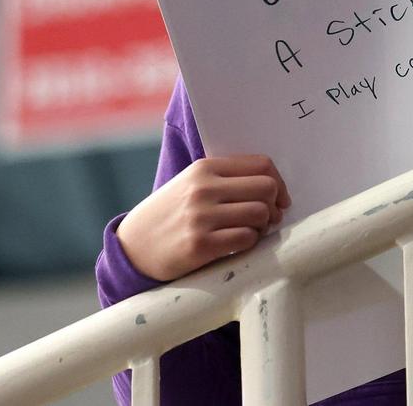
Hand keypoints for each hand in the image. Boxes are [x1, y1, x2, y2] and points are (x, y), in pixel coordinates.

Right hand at [116, 155, 291, 281]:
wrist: (133, 248)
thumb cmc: (171, 215)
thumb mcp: (192, 185)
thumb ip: (227, 180)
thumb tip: (274, 188)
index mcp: (204, 168)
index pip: (261, 165)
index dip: (279, 182)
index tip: (279, 198)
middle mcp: (203, 188)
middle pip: (266, 188)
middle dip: (274, 205)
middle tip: (268, 218)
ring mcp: (201, 216)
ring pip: (260, 213)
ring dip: (263, 225)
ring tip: (251, 231)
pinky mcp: (200, 245)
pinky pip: (246, 238)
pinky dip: (250, 242)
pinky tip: (238, 244)